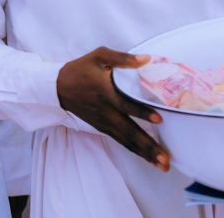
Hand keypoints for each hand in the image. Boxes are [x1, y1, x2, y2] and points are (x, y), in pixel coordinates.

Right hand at [57, 47, 169, 170]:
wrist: (57, 86)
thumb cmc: (80, 69)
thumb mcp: (99, 56)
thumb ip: (122, 58)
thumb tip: (147, 59)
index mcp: (106, 93)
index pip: (126, 104)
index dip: (142, 112)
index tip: (159, 119)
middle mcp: (106, 112)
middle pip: (129, 131)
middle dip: (148, 146)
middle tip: (165, 160)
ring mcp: (103, 122)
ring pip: (126, 140)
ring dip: (145, 153)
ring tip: (162, 165)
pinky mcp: (101, 127)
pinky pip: (121, 141)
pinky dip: (135, 150)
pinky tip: (147, 158)